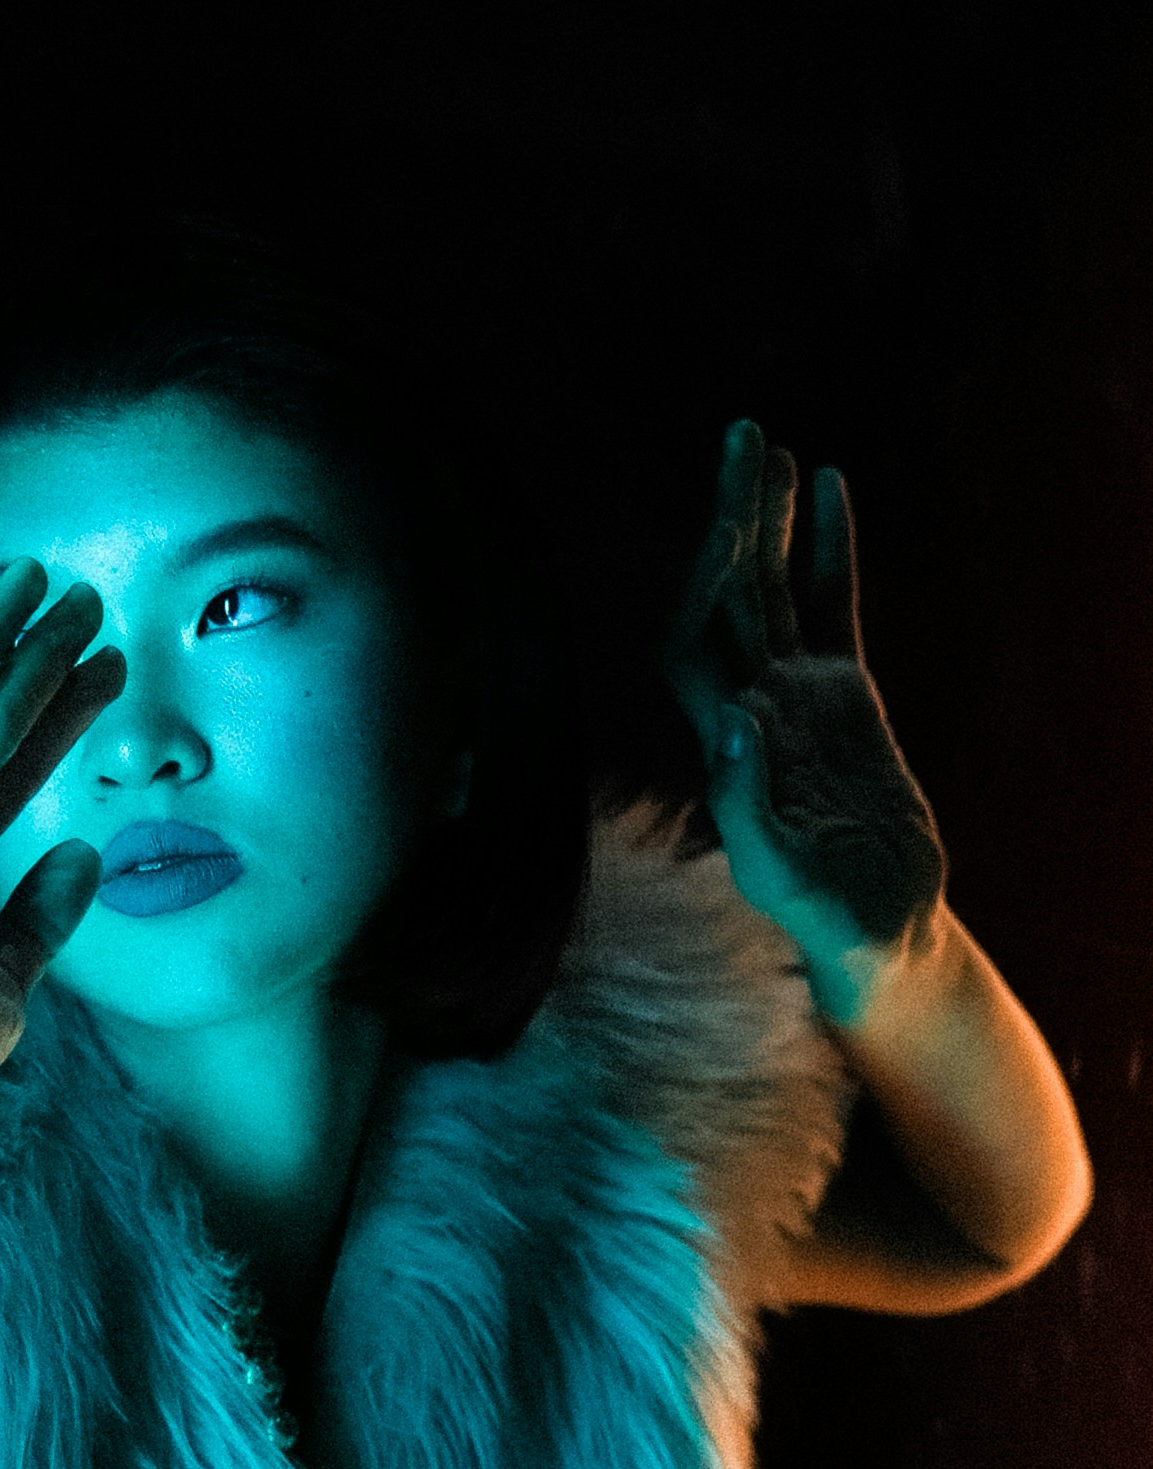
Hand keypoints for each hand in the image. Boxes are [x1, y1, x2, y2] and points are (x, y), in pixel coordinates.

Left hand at [663, 420, 946, 1011]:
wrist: (875, 928)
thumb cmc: (821, 917)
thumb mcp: (780, 872)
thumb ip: (751, 806)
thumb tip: (733, 726)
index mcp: (728, 743)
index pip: (696, 642)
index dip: (703, 583)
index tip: (723, 526)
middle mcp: (752, 707)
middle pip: (729, 594)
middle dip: (732, 517)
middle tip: (740, 435)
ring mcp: (797, 695)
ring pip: (772, 588)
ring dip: (768, 519)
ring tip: (770, 447)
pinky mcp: (844, 696)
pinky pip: (831, 603)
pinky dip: (829, 548)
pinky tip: (832, 489)